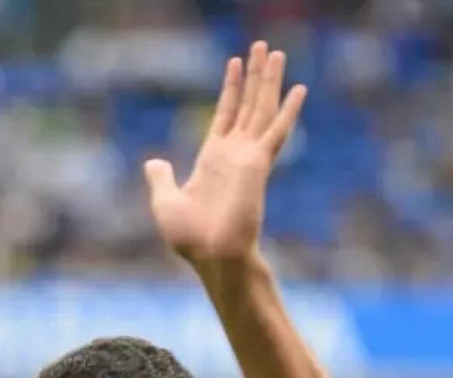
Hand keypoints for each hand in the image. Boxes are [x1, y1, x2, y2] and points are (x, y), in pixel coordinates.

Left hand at [144, 42, 305, 272]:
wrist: (213, 256)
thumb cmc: (191, 239)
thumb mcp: (165, 203)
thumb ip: (161, 180)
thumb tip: (153, 163)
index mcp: (213, 160)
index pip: (225, 115)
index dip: (230, 90)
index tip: (234, 63)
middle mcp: (234, 155)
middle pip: (247, 105)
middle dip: (253, 76)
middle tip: (260, 45)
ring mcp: (248, 158)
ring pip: (262, 109)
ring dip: (269, 81)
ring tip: (275, 52)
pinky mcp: (259, 165)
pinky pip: (276, 131)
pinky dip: (288, 110)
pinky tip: (299, 88)